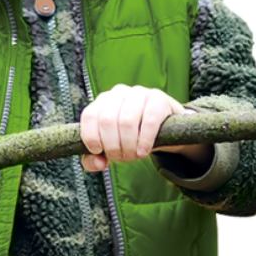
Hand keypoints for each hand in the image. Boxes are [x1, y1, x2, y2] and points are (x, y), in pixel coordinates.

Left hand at [80, 84, 195, 172]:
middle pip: (107, 121)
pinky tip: (143, 151)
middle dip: (112, 146)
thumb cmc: (132, 138)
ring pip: (126, 121)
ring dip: (128, 145)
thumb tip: (98, 163)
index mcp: (103, 101)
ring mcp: (139, 93)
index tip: (99, 152)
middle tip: (121, 157)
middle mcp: (119, 93)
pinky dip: (144, 141)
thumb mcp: (111, 148)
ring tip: (134, 155)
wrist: (166, 129)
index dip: (91, 137)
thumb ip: (94, 160)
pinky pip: (149, 121)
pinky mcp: (159, 99)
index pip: (89, 116)